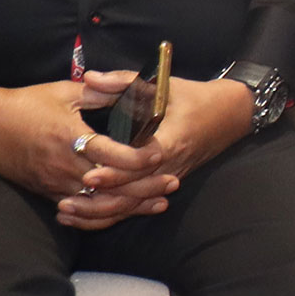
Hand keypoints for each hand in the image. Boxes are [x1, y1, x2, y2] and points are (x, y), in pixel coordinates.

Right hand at [0, 73, 178, 228]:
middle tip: (172, 184)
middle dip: (145, 188)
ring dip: (130, 207)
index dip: (141, 158)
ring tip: (158, 204)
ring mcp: (53, 184)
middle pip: (112, 187)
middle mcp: (62, 165)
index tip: (161, 154)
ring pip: (99, 206)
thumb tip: (135, 90)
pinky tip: (124, 213)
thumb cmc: (23, 104)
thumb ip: (101, 93)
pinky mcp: (47, 193)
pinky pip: (81, 212)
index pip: (114, 156)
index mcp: (69, 137)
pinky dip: (105, 215)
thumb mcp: (63, 92)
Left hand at [68, 77, 257, 226]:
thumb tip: (90, 79)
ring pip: (133, 204)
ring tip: (67, 212)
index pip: (142, 164)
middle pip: (133, 192)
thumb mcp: (163, 85)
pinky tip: (84, 216)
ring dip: (100, 212)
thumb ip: (124, 82)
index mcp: (171, 140)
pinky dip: (111, 212)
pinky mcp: (164, 183)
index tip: (90, 176)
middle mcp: (171, 165)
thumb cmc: (195, 97)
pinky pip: (137, 204)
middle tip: (64, 202)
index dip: (116, 172)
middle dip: (99, 199)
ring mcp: (169, 177)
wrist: (230, 115)